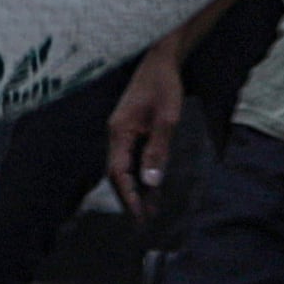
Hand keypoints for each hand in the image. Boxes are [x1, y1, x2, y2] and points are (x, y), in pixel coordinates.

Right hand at [105, 46, 186, 216]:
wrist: (162, 60)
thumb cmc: (164, 85)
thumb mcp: (166, 117)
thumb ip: (158, 149)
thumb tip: (151, 182)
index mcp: (119, 131)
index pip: (118, 172)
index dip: (128, 195)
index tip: (139, 216)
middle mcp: (117, 134)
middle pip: (118, 173)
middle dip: (130, 198)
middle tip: (144, 222)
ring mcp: (123, 132)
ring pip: (126, 168)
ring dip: (137, 189)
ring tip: (151, 212)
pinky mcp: (133, 130)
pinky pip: (133, 158)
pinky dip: (142, 175)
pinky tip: (154, 188)